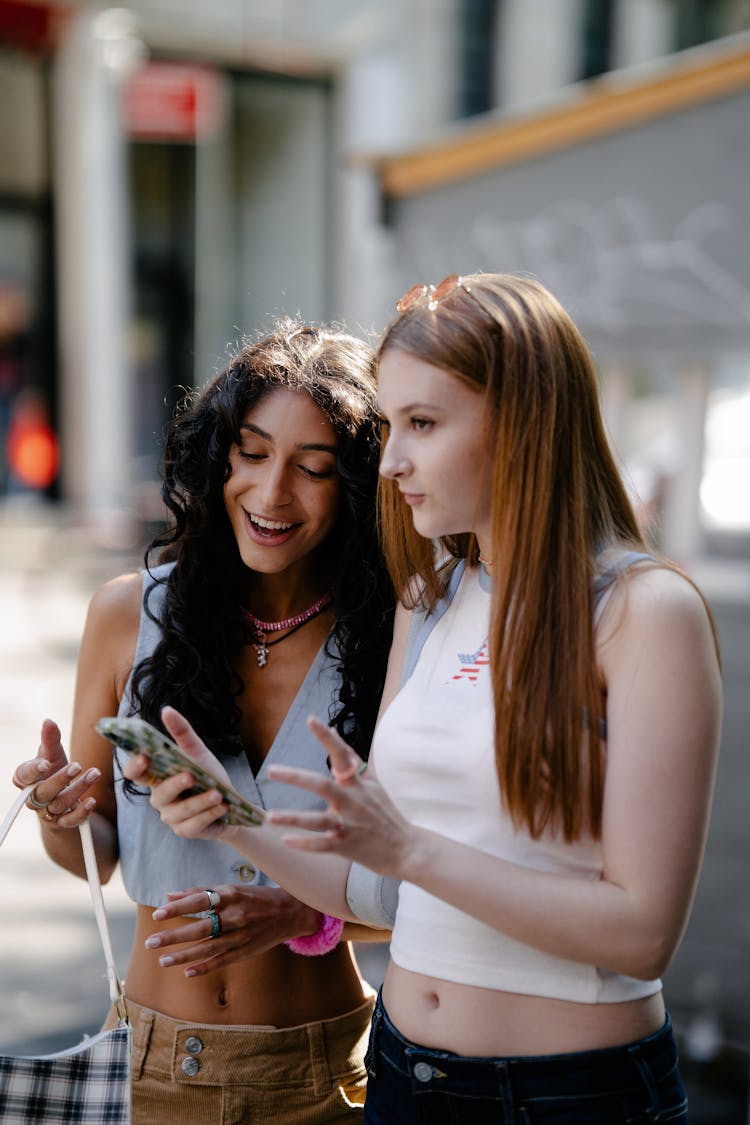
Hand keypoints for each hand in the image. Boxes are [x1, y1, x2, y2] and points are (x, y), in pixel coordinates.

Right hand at [12, 719, 99, 829]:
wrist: (61, 796)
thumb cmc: (54, 771)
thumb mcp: (53, 755)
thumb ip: (50, 740)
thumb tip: (48, 721)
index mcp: (27, 779)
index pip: (23, 776)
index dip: (33, 771)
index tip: (46, 763)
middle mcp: (34, 797)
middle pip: (43, 791)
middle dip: (60, 779)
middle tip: (78, 765)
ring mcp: (47, 812)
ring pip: (59, 804)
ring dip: (78, 789)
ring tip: (95, 773)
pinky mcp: (62, 823)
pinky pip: (69, 821)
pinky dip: (81, 812)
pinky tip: (92, 801)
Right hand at [131, 706, 233, 839]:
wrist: (232, 804)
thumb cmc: (208, 776)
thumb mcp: (198, 753)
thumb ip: (182, 733)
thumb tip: (166, 710)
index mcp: (157, 777)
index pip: (135, 773)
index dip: (135, 766)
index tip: (144, 757)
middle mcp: (160, 798)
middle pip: (159, 793)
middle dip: (175, 784)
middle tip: (190, 775)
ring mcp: (171, 817)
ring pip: (179, 811)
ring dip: (200, 801)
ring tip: (218, 794)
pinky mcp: (186, 831)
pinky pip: (194, 824)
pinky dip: (209, 814)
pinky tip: (222, 806)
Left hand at [143, 884, 322, 975]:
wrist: (290, 911)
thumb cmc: (255, 897)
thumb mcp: (231, 888)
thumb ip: (200, 891)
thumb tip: (169, 894)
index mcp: (231, 895)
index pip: (200, 900)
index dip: (178, 908)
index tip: (157, 914)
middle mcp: (235, 915)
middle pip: (200, 927)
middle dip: (174, 936)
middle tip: (151, 942)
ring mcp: (241, 935)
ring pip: (208, 947)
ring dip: (184, 955)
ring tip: (162, 960)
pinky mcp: (245, 951)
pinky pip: (222, 961)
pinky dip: (204, 967)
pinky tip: (187, 972)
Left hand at [266, 716, 416, 878]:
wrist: (407, 848)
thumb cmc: (384, 814)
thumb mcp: (372, 784)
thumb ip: (351, 760)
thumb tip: (333, 730)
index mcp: (358, 784)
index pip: (342, 755)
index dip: (327, 738)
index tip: (311, 720)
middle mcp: (354, 801)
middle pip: (323, 785)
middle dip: (297, 778)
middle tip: (272, 771)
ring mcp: (350, 825)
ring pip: (319, 820)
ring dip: (294, 818)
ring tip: (270, 816)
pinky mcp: (347, 847)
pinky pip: (323, 845)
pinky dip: (305, 843)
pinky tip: (286, 840)